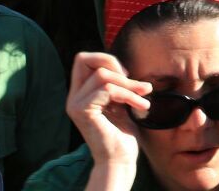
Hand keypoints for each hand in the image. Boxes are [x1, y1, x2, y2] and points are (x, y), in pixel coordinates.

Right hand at [66, 52, 148, 170]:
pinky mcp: (83, 112)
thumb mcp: (119, 100)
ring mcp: (75, 104)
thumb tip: (121, 65)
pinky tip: (142, 106)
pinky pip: (108, 90)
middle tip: (135, 85)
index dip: (106, 60)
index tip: (127, 76)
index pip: (83, 59)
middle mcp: (73, 97)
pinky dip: (129, 95)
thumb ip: (114, 83)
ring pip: (102, 76)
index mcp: (80, 93)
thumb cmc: (123, 132)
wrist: (120, 159)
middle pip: (85, 59)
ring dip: (129, 85)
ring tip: (145, 97)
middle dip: (115, 65)